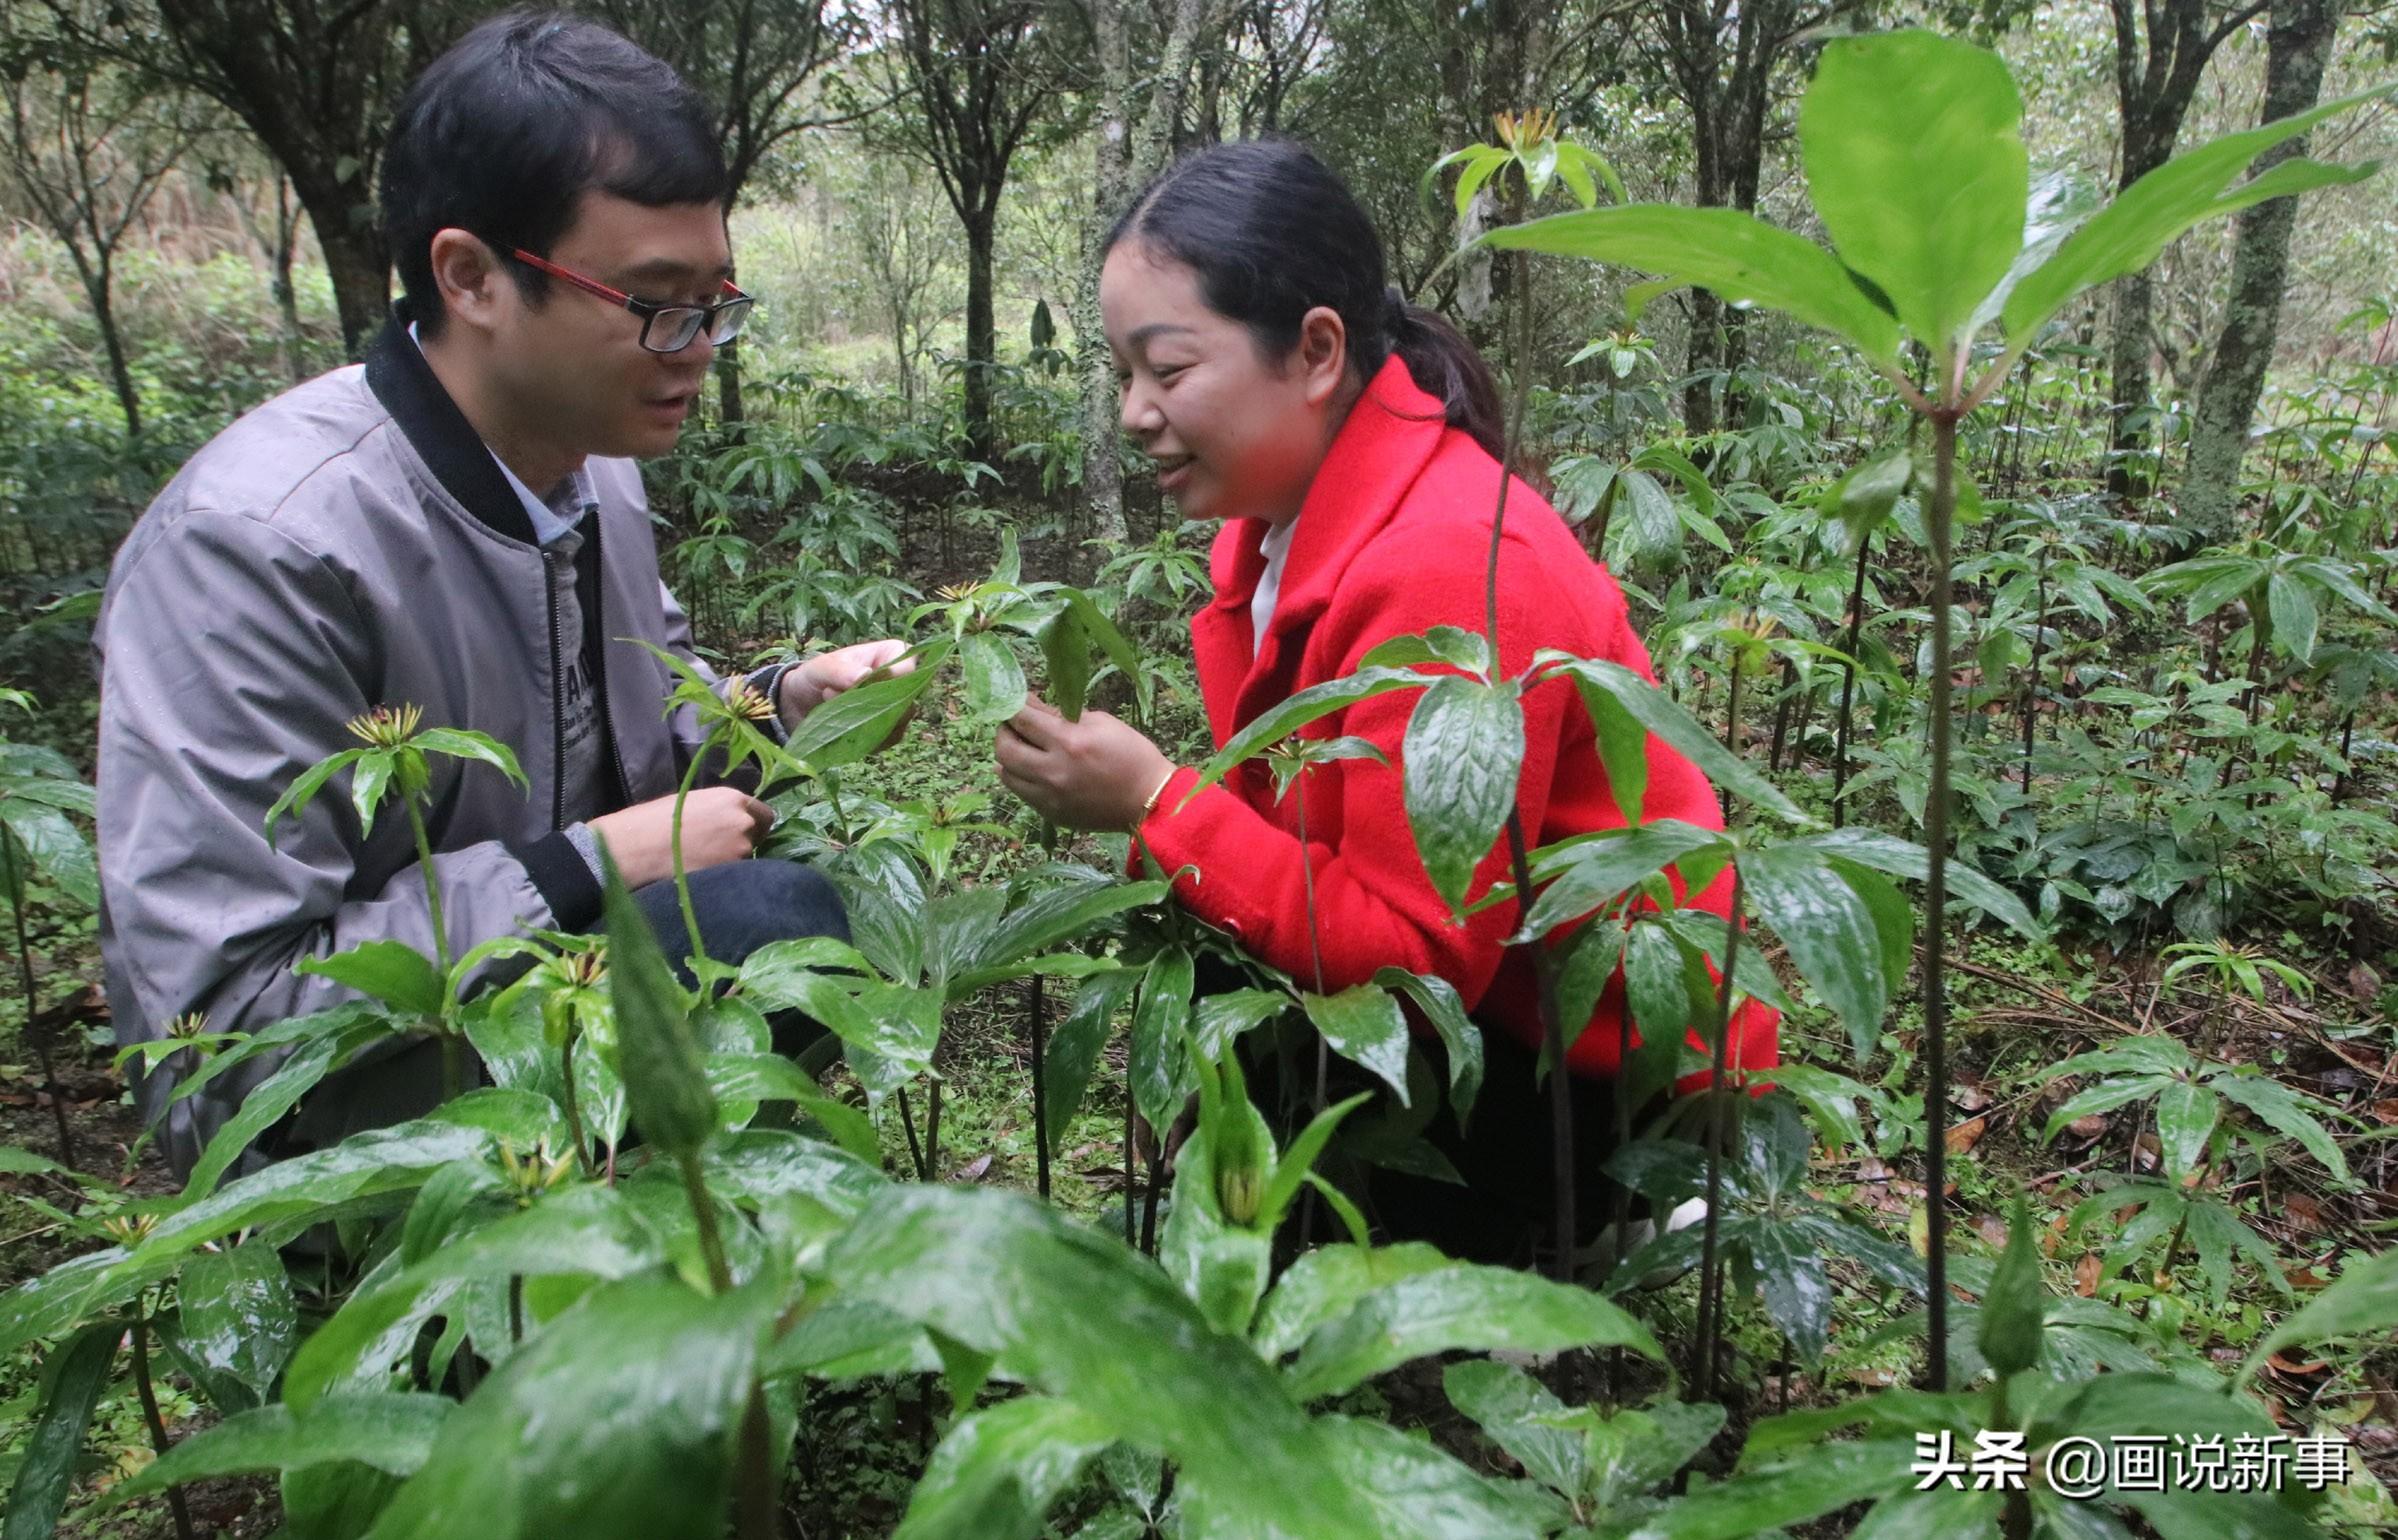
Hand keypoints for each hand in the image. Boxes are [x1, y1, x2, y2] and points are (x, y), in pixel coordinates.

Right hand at [587, 787, 773, 888]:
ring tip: (705, 862)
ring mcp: (738, 849)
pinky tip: (704, 874)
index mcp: (733, 799)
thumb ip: (719, 810)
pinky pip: (735, 875)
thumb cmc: (654, 820)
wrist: (635, 847)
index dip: (754, 825)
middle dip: (743, 841)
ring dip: (732, 860)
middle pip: (756, 836)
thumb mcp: (692, 801)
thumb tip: (728, 821)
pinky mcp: (729, 873)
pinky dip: (724, 876)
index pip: (764, 814)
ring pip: (745, 857)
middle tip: (720, 849)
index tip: (742, 833)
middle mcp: (742, 822)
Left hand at [780, 639, 912, 725]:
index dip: (886, 682)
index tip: (855, 684)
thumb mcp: (822, 668)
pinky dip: (866, 737)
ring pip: (899, 722)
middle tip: (835, 697)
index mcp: (893, 654)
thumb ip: (841, 671)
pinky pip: (889, 739)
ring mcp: (898, 706)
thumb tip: (866, 675)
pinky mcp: (890, 729)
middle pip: (907, 700)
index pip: (908, 670)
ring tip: (837, 711)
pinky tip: (845, 728)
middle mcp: (902, 680)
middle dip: (869, 705)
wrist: (803, 703)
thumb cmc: (816, 675)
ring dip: (865, 722)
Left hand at [996, 695, 1174, 831]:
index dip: (1013, 706)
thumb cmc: (1132, 754)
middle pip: (1004, 748)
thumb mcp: (1102, 723)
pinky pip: (1021, 793)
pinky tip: (1031, 768)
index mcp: (1069, 742)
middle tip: (1014, 725)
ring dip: (1008, 757)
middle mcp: (1053, 771)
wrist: (1149, 800)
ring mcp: (1049, 797)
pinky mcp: (1051, 814)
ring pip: (1006, 774)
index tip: (1015, 700)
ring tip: (1021, 747)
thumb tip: (1034, 708)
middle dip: (1004, 731)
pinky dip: (1020, 777)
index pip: (1022, 719)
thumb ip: (1063, 715)